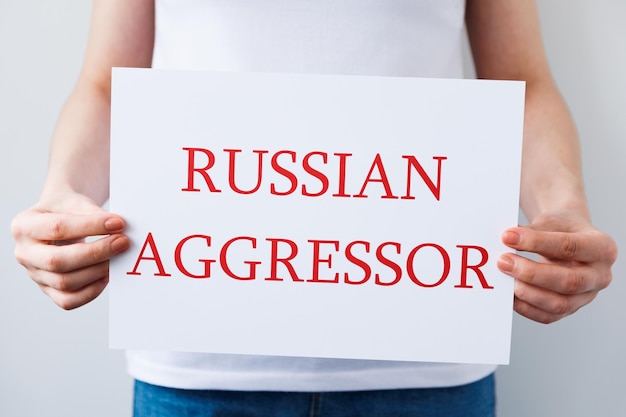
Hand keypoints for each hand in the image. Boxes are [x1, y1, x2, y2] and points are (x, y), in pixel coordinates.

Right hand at [11, 192, 129, 309]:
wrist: (55, 220)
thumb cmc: (64, 210)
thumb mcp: (73, 202)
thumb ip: (92, 212)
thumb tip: (116, 226)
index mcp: (24, 226)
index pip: (57, 228)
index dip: (91, 226)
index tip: (118, 223)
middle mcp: (24, 253)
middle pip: (57, 261)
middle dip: (95, 253)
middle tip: (122, 242)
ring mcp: (34, 274)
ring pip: (65, 283)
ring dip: (97, 271)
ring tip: (119, 256)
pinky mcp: (48, 290)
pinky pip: (68, 300)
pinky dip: (91, 291)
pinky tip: (107, 275)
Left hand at [497, 211, 616, 323]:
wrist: (571, 240)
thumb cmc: (563, 229)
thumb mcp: (552, 221)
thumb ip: (533, 230)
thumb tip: (507, 240)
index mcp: (602, 248)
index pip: (569, 247)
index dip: (536, 242)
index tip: (508, 237)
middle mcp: (600, 276)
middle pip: (568, 281)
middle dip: (531, 273)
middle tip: (503, 261)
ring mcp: (587, 296)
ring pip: (559, 304)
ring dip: (527, 292)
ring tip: (504, 277)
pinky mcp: (571, 309)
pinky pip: (548, 316)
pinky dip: (525, 307)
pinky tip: (509, 294)